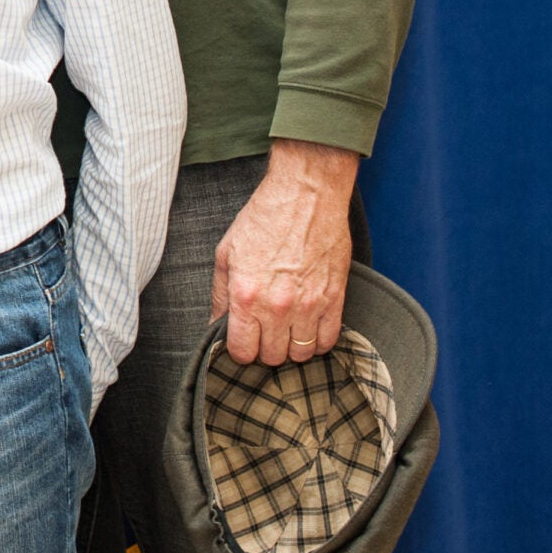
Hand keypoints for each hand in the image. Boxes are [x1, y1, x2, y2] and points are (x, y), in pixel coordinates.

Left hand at [210, 139, 359, 366]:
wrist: (305, 195)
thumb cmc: (264, 219)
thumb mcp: (226, 252)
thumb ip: (220, 294)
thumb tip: (216, 324)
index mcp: (246, 295)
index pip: (243, 351)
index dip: (240, 349)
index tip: (243, 340)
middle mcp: (278, 306)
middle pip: (272, 357)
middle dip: (265, 348)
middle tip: (264, 331)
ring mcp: (309, 305)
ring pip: (301, 354)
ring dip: (292, 346)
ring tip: (286, 328)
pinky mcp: (335, 299)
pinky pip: (329, 340)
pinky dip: (317, 340)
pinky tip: (308, 326)